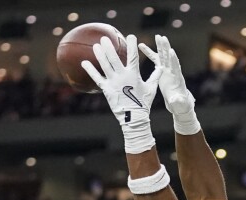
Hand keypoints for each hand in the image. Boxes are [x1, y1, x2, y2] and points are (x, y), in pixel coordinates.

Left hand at [82, 34, 162, 154]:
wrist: (133, 117)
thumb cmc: (143, 103)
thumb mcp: (151, 88)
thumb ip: (155, 76)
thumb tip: (162, 67)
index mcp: (133, 75)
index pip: (133, 56)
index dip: (132, 45)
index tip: (131, 36)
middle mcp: (122, 77)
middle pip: (114, 58)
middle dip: (109, 47)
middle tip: (105, 38)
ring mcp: (113, 83)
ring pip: (105, 66)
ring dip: (99, 55)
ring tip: (95, 45)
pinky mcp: (106, 89)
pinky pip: (97, 78)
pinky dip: (90, 70)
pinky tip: (84, 62)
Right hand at [139, 35, 198, 132]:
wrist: (178, 104)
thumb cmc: (180, 104)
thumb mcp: (179, 104)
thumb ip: (177, 101)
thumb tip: (175, 99)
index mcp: (177, 79)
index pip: (175, 67)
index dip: (173, 60)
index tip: (171, 51)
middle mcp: (173, 72)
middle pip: (169, 58)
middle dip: (166, 48)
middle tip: (163, 37)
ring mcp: (167, 70)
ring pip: (163, 56)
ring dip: (160, 46)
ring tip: (157, 36)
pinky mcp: (162, 71)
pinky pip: (155, 59)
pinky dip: (149, 52)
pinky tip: (141, 46)